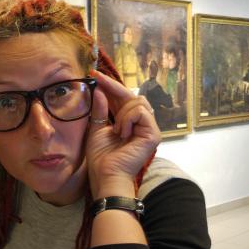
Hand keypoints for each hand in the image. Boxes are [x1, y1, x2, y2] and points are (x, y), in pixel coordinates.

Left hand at [85, 69, 160, 199]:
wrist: (106, 174)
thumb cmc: (100, 157)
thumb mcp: (96, 129)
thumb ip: (99, 111)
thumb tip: (99, 91)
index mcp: (127, 122)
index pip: (121, 98)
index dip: (109, 86)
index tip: (93, 74)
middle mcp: (140, 124)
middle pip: (132, 96)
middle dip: (113, 87)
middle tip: (97, 79)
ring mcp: (149, 128)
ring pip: (138, 102)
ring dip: (121, 112)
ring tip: (116, 129)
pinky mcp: (154, 134)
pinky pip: (140, 112)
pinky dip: (127, 119)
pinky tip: (122, 132)